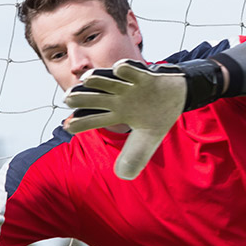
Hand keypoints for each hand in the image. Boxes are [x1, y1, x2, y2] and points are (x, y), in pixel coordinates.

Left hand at [64, 60, 187, 179]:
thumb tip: (122, 176)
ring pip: (109, 82)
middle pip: (95, 98)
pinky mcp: (145, 77)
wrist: (178, 95)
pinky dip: (126, 70)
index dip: (81, 123)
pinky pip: (133, 71)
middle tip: (68, 98)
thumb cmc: (157, 116)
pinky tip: (119, 70)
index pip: (94, 119)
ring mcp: (130, 87)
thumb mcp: (146, 141)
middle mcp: (119, 99)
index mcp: (117, 113)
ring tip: (86, 79)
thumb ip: (134, 157)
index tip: (67, 126)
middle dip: (81, 98)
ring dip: (97, 80)